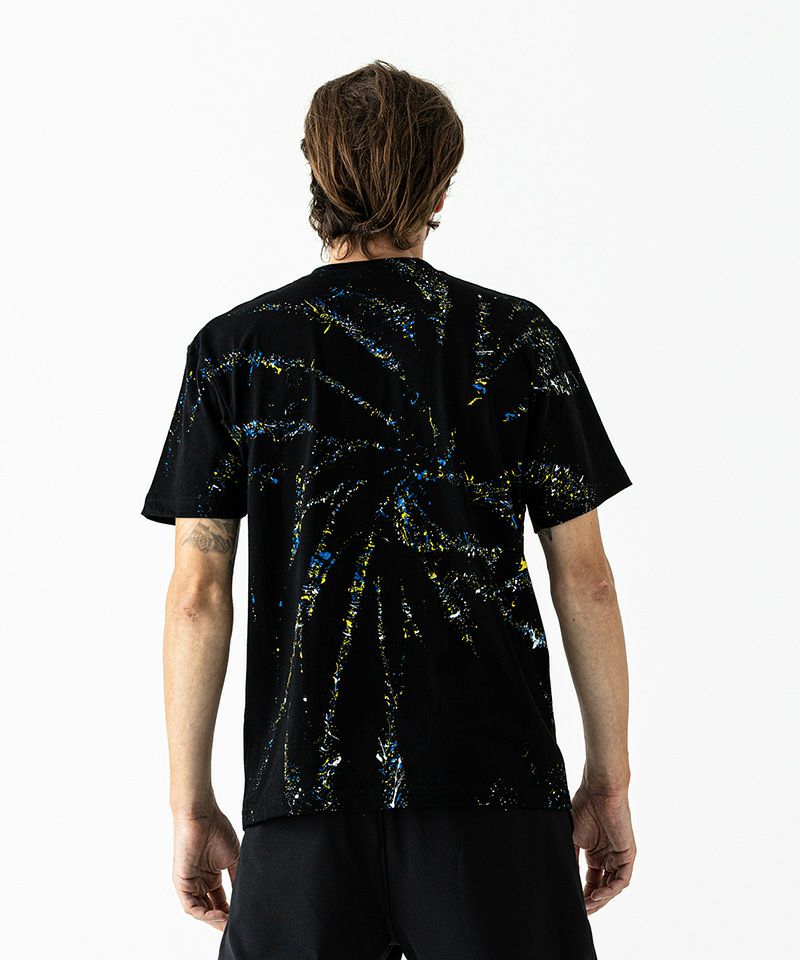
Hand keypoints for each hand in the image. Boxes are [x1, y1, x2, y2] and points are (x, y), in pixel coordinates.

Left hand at [172, 805, 239, 929]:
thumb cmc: (217, 829)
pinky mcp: (181, 882)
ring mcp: (190, 883)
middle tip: (235, 925)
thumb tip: (246, 897)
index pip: (220, 902)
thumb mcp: (233, 858)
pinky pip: (190, 905)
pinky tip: (217, 914)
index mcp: (211, 877)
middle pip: (210, 909)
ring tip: (228, 922)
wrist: (202, 815)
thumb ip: (237, 879)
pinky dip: (203, 913)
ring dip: (213, 919)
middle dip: (221, 920)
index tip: (242, 919)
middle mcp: (199, 882)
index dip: (230, 913)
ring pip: (200, 910)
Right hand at [570, 783, 635, 914]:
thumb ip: (570, 858)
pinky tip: (597, 894)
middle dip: (592, 902)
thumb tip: (561, 877)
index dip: (584, 895)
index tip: (574, 906)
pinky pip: (622, 879)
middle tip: (581, 911)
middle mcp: (609, 858)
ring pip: (612, 887)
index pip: (592, 882)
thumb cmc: (583, 807)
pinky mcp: (628, 854)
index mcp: (596, 855)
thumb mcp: (571, 837)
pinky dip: (611, 889)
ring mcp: (619, 857)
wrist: (598, 790)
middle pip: (603, 888)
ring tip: (587, 906)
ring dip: (601, 899)